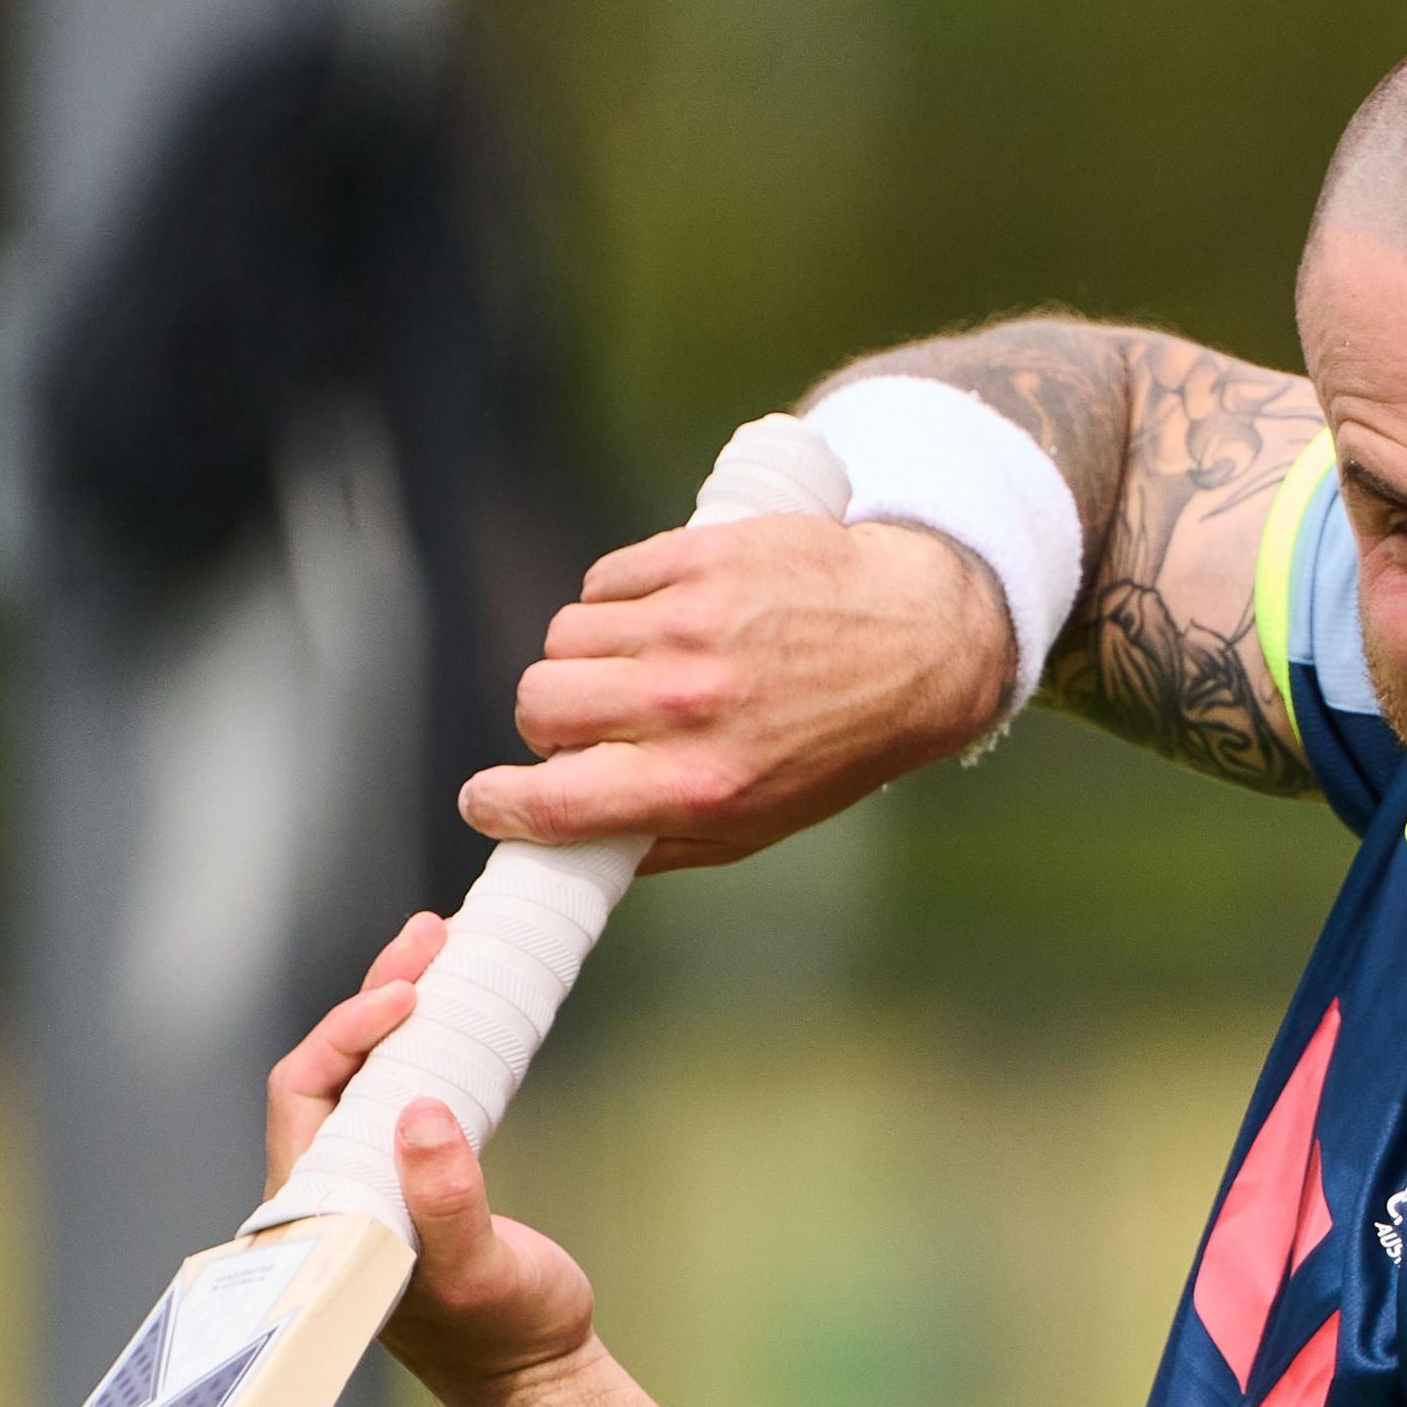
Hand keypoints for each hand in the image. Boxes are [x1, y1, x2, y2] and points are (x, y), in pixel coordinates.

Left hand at [264, 914, 601, 1406]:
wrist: (537, 1376)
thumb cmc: (507, 1333)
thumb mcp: (482, 1273)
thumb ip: (446, 1203)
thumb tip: (420, 1114)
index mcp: (319, 1212)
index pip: (304, 1092)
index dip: (347, 1032)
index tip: (408, 997)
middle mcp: (328, 1190)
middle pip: (330, 1067)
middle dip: (374, 997)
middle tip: (429, 939)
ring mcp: (368, 1182)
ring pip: (365, 1072)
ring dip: (399, 1007)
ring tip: (441, 946)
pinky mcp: (408, 1176)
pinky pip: (401, 1090)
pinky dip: (425, 1040)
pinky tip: (455, 1004)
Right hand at [465, 512, 1015, 873]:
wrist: (917, 643)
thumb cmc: (830, 747)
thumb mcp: (755, 824)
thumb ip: (655, 842)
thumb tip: (558, 850)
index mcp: (701, 786)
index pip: (551, 802)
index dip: (498, 804)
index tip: (489, 799)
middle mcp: (691, 704)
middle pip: (538, 703)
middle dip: (549, 722)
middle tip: (590, 725)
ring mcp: (694, 623)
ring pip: (563, 637)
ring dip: (585, 658)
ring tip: (641, 667)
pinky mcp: (702, 557)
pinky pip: (604, 582)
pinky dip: (617, 603)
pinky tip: (660, 620)